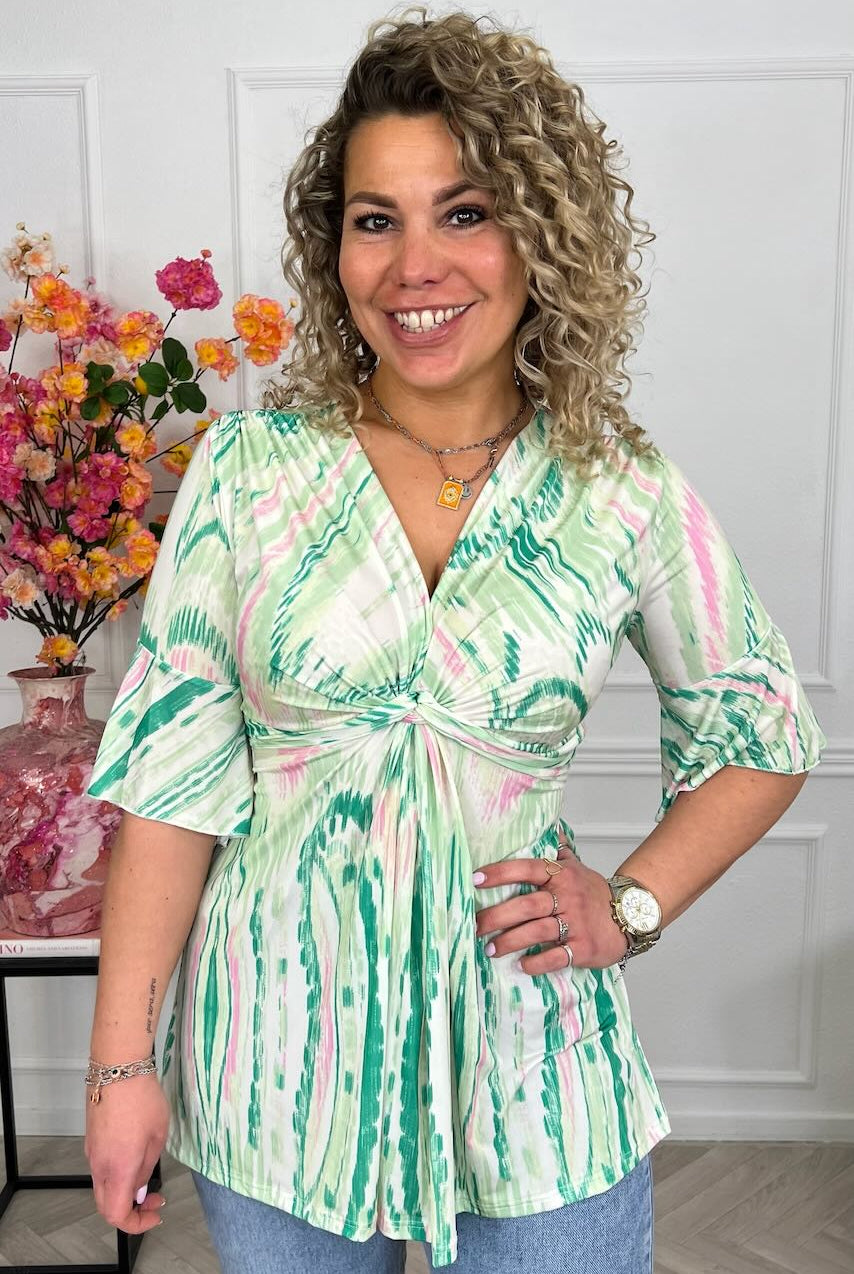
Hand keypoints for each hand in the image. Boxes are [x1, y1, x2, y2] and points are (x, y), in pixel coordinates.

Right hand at [85, 1072, 168, 1232]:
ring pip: (103, 1187)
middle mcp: (99, 1165)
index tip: (154, 1213)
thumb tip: (138, 1192)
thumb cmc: (142, 1098)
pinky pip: (101, 1168)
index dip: (136, 1223)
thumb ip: (146, 1168)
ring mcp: (92, 1152)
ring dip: (124, 1190)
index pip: (116, 1215)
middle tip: (152, 1198)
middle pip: (106, 1205)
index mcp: (117, 1168)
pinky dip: (117, 1174)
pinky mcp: (92, 1140)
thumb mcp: (157, 1136)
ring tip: (148, 1173)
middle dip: (131, 1210)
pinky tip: (135, 1156)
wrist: (118, 1068)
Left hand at [473, 840, 628, 974]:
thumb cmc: (594, 893)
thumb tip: (547, 825)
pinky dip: (537, 963)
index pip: (526, 868)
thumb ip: (557, 849)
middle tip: (474, 925)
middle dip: (496, 916)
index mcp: (561, 874)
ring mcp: (576, 923)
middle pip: (526, 905)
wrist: (630, 916)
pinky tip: (522, 965)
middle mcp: (567, 897)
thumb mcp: (576, 866)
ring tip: (489, 948)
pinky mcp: (583, 948)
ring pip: (537, 931)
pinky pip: (556, 957)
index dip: (500, 873)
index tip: (475, 879)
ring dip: (509, 941)